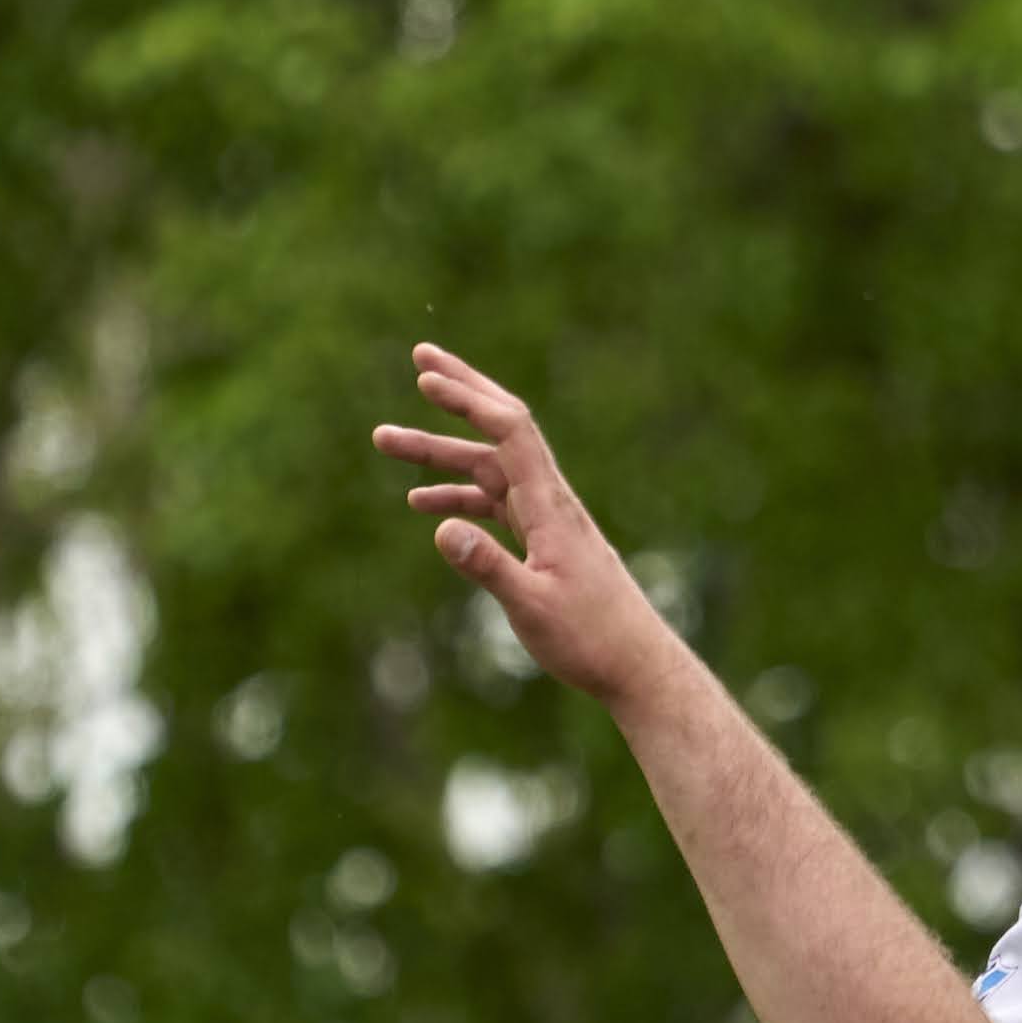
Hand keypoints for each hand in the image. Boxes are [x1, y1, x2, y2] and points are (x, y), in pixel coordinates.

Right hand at [375, 344, 665, 701]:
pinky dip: (458, 496)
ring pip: (488, 469)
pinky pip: (495, 504)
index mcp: (550, 506)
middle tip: (420, 358)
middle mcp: (550, 500)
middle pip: (502, 430)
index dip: (469, 399)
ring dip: (439, 454)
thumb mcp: (531, 607)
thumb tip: (441, 526)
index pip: (508, 432)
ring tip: (385, 439)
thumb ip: (488, 566)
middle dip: (461, 392)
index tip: (425, 378)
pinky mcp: (543, 541)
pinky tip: (422, 503)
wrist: (636, 664)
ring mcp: (546, 519)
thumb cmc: (591, 638)